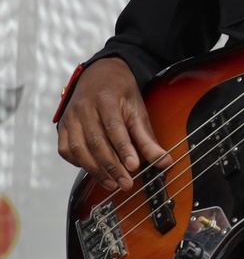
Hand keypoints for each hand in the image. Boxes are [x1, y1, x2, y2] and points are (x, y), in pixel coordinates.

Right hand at [57, 57, 170, 191]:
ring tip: (112, 183)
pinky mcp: (63, 127)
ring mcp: (70, 117)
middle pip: (95, 141)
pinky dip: (80, 164)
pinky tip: (95, 171)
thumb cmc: (120, 93)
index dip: (123, 148)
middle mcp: (84, 107)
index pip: (113, 126)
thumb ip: (147, 137)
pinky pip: (67, 150)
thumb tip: (164, 161)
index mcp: (105, 98)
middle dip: (111, 166)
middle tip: (126, 183)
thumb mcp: (137, 109)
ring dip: (96, 170)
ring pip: (78, 149)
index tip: (134, 166)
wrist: (100, 74)